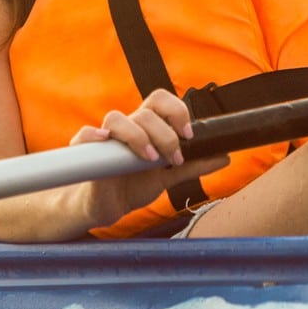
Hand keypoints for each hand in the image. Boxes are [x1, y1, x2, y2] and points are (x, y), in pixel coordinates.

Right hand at [68, 90, 226, 228]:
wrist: (107, 207)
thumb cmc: (134, 185)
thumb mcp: (167, 177)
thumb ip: (194, 165)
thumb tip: (224, 156)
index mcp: (147, 128)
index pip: (161, 101)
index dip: (177, 111)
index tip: (189, 135)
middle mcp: (127, 128)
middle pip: (145, 111)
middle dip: (164, 132)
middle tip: (173, 156)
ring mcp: (106, 140)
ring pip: (117, 118)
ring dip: (137, 136)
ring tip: (150, 159)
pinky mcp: (86, 154)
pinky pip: (83, 136)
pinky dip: (92, 135)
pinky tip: (104, 142)